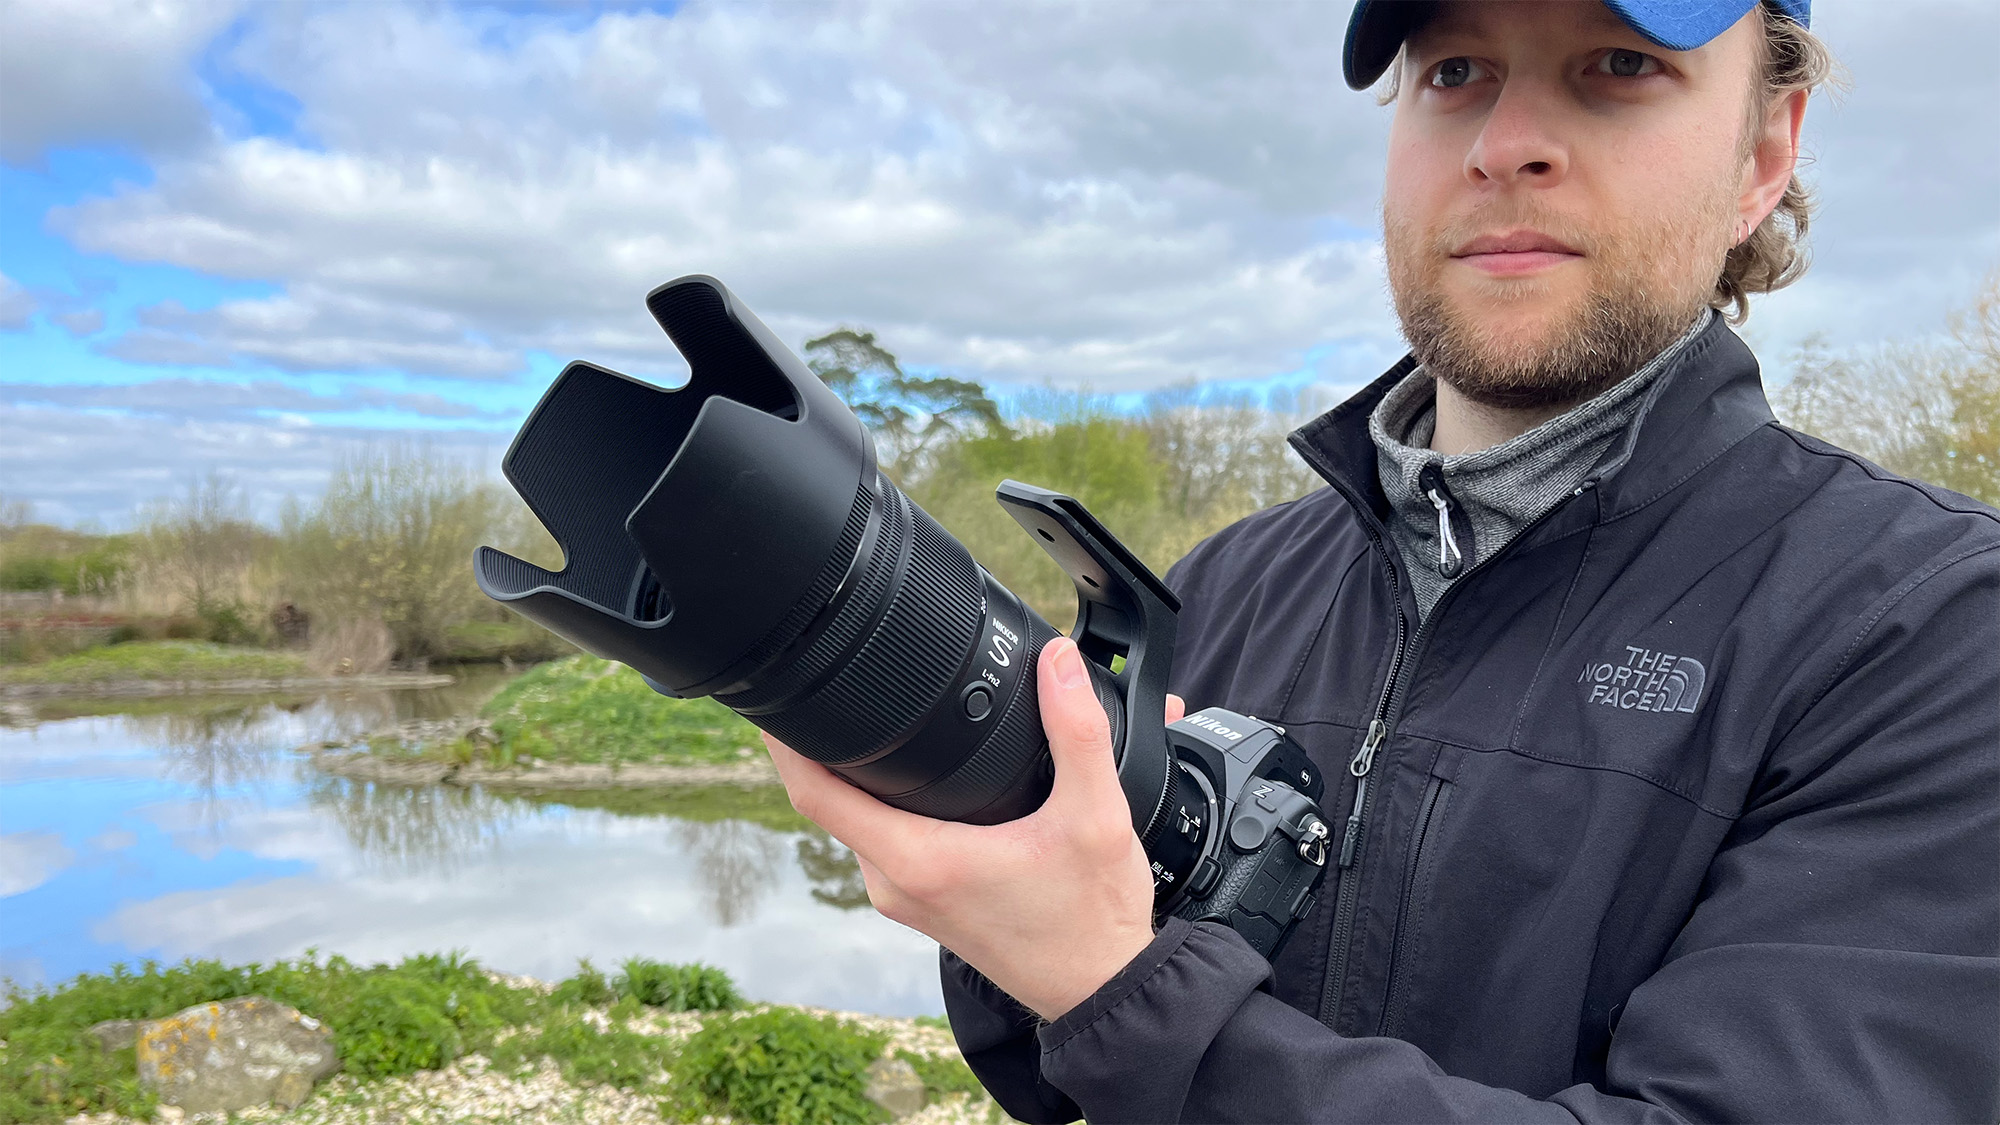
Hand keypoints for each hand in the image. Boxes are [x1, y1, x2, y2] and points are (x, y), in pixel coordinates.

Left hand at [763, 637, 1185, 1021]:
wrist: (1102, 991)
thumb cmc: (1092, 918)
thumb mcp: (1097, 816)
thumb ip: (1078, 731)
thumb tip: (1058, 660)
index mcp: (919, 860)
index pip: (815, 795)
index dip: (785, 743)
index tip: (775, 698)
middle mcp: (896, 884)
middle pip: (828, 802)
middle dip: (821, 745)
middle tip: (823, 684)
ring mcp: (906, 898)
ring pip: (856, 823)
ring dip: (853, 775)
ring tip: (863, 717)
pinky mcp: (923, 904)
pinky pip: (880, 841)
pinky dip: (880, 803)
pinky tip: (906, 772)